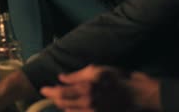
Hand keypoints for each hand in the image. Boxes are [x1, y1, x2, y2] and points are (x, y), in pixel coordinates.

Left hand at [41, 65, 160, 111]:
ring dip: (63, 105)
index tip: (42, 89)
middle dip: (54, 98)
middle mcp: (87, 103)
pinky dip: (72, 111)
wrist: (136, 95)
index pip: (60, 93)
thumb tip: (61, 77)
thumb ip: (77, 75)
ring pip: (69, 111)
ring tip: (61, 99)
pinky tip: (71, 106)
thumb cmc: (117, 79)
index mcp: (85, 89)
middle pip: (62, 104)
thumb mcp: (97, 70)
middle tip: (49, 93)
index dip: (49, 91)